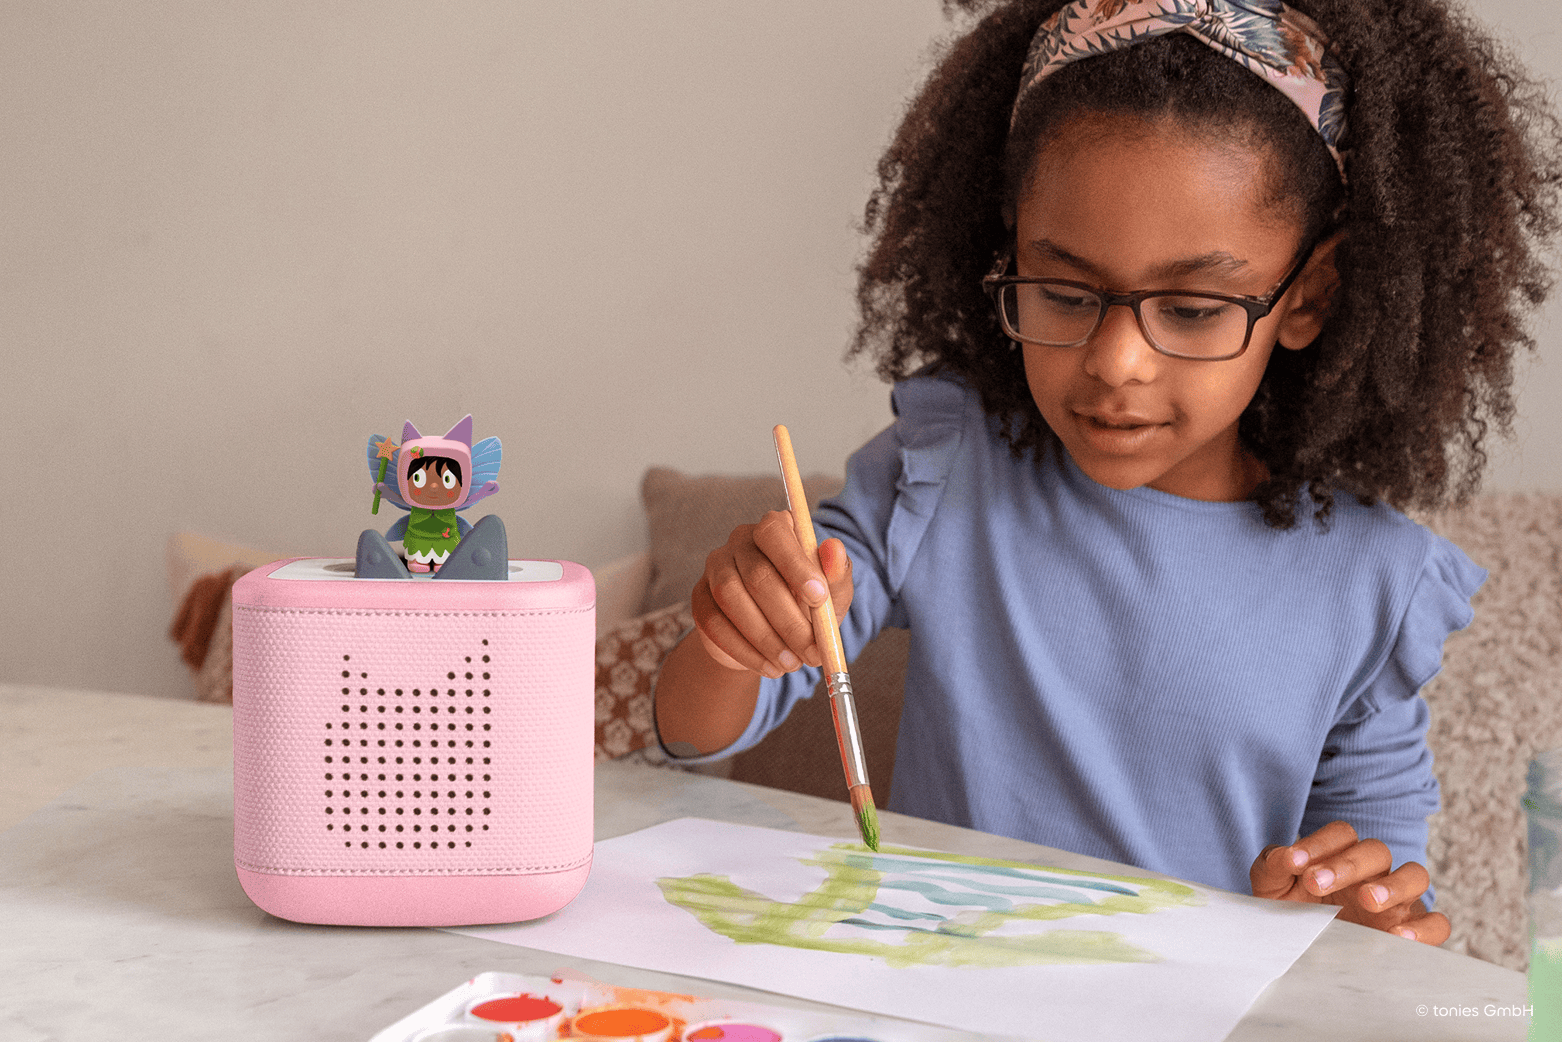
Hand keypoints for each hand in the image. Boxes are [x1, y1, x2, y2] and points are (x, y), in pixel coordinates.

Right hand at [690, 511, 852, 678]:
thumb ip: (836, 573)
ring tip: (791, 663)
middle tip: (812, 651)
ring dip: (765, 637)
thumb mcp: (832, 594)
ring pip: (731, 598)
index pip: (775, 532)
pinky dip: (744, 650)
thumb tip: (834, 549)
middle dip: (788, 619)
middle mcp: (741, 540)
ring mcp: (716, 567)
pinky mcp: (700, 598)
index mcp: (775, 528)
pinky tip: (769, 666)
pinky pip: (714, 623)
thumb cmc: (808, 605)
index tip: (818, 599)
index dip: (796, 565)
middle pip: (756, 574)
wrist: (775, 635)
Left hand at [1250, 821, 1449, 944]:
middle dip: (1346, 864)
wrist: (1300, 949)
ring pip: (1415, 875)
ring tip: (1368, 900)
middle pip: (1376, 850)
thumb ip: (1274, 865)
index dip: (1318, 844)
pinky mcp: (1412, 930)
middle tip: (1316, 883)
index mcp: (1341, 854)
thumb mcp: (1273, 887)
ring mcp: (1397, 900)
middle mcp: (1373, 872)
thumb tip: (1285, 856)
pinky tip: (1399, 937)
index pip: (1341, 834)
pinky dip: (1424, 928)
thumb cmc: (1290, 910)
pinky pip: (1435, 923)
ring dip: (1392, 885)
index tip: (1294, 863)